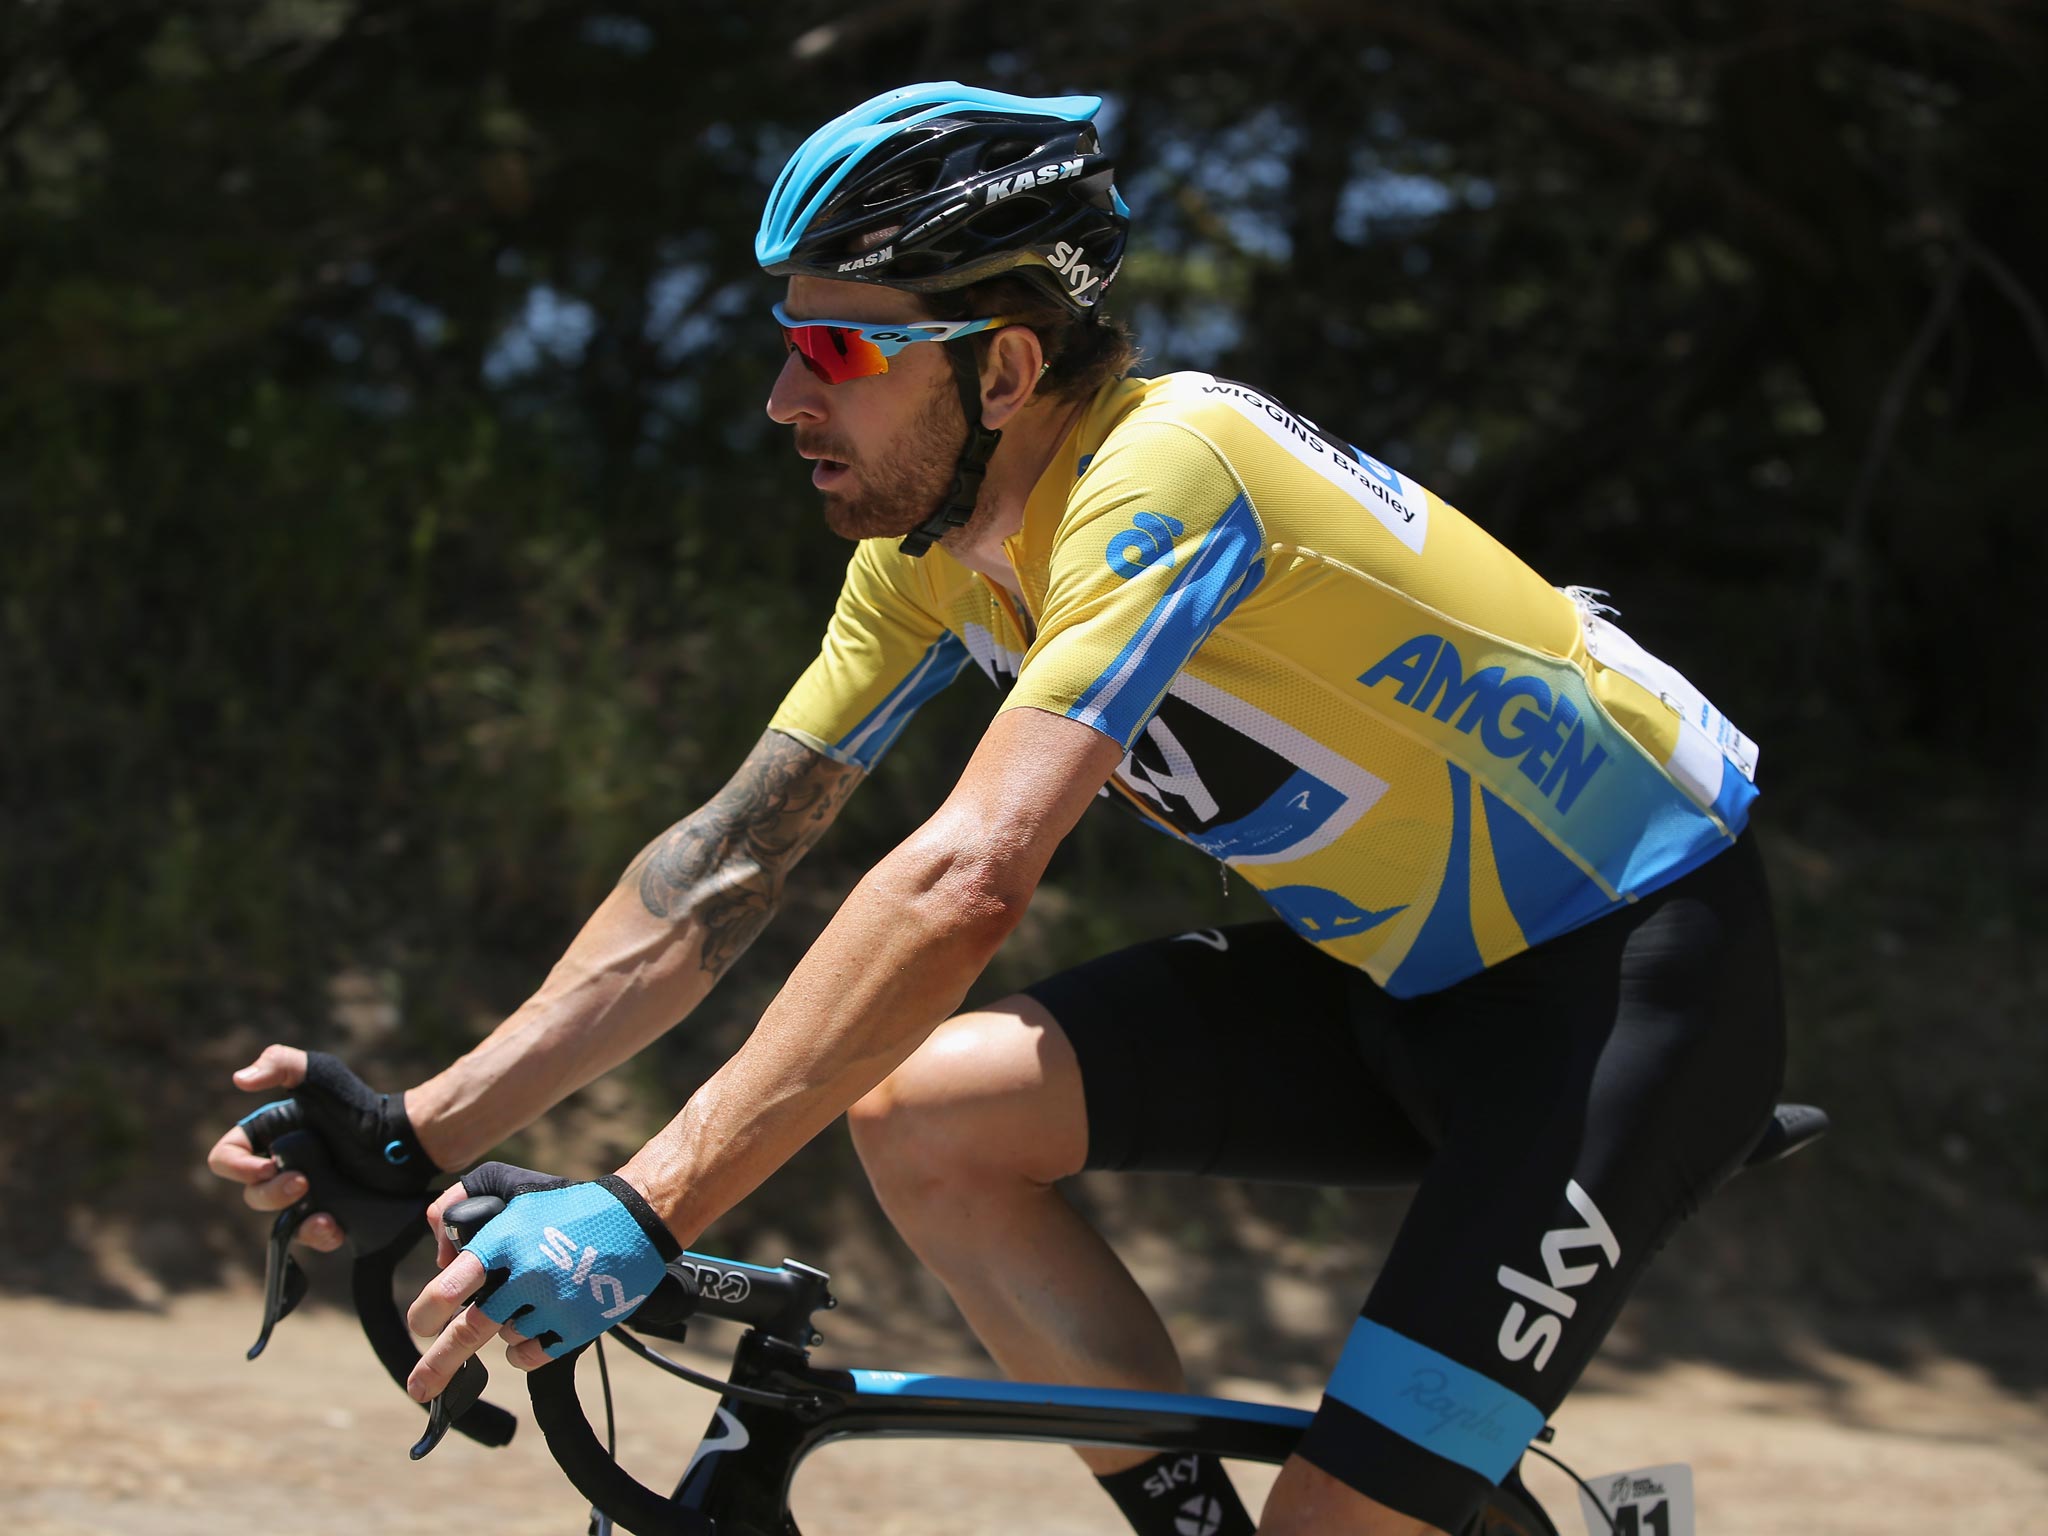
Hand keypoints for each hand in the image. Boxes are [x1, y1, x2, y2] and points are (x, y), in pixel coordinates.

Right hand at [207, 1045, 436, 1251]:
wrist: (403, 1138)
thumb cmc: (358, 1103)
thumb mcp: (320, 1072)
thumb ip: (281, 1063)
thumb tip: (240, 1079)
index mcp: (268, 1137)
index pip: (226, 1157)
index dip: (235, 1166)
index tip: (263, 1166)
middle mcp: (281, 1167)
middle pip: (252, 1193)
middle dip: (271, 1193)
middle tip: (303, 1182)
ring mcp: (305, 1194)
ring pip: (278, 1221)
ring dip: (293, 1220)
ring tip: (322, 1213)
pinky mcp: (330, 1214)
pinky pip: (310, 1236)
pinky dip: (318, 1235)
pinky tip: (335, 1226)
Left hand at [405, 1162, 678, 1401]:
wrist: (634, 1219)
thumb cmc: (565, 1206)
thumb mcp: (508, 1189)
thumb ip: (458, 1208)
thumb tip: (441, 1259)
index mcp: (505, 1241)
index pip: (450, 1288)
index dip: (427, 1313)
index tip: (419, 1327)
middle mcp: (526, 1276)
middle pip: (469, 1332)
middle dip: (438, 1366)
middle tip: (419, 1388)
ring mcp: (553, 1304)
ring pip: (504, 1338)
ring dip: (503, 1329)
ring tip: (526, 1301)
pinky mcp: (577, 1326)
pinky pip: (532, 1355)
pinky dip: (523, 1350)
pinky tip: (533, 1328)